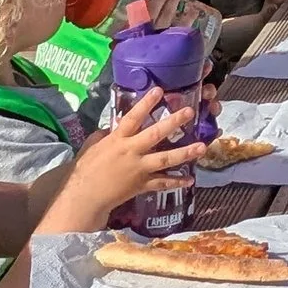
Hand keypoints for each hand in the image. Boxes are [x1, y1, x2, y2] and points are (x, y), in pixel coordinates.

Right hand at [63, 91, 194, 220]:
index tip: (160, 90)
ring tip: (202, 147)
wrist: (85, 196)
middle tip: (190, 112)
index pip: (133, 117)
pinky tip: (190, 179)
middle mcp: (131, 152)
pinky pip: (162, 183)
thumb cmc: (86, 169)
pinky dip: (176, 182)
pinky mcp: (142, 185)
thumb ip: (106, 134)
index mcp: (117, 140)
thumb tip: (116, 124)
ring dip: (185, 153)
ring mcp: (139, 169)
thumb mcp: (92, 146)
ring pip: (165, 159)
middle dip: (173, 122)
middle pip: (155, 134)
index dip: (146, 103)